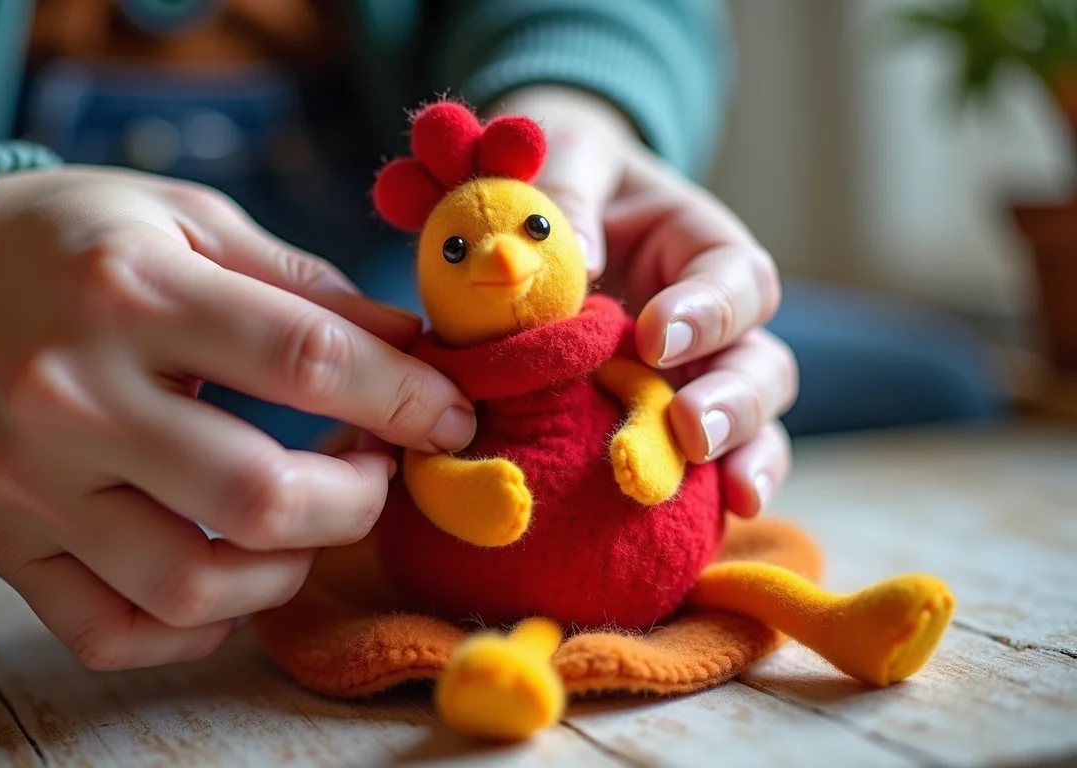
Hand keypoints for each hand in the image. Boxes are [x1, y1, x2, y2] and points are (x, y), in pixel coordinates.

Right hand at [0, 166, 476, 669]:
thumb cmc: (82, 239)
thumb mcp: (193, 218)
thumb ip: (305, 286)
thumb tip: (414, 347)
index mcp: (132, 288)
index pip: (308, 361)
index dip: (406, 396)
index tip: (450, 416)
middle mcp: (71, 394)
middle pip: (259, 495)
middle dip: (358, 500)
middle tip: (378, 471)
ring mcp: (28, 481)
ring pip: (191, 587)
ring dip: (287, 570)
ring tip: (307, 519)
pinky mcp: (0, 542)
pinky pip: (110, 632)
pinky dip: (192, 631)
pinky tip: (227, 577)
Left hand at [496, 87, 797, 517]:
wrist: (530, 218)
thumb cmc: (557, 179)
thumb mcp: (562, 158)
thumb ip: (566, 192)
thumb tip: (570, 261)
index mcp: (698, 246)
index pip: (734, 275)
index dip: (708, 309)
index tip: (656, 335)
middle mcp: (712, 321)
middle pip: (760, 362)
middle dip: (735, 400)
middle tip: (689, 427)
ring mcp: (692, 379)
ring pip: (751, 424)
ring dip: (741, 455)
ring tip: (726, 492)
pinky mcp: (658, 424)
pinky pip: (702, 467)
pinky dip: (713, 497)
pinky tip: (712, 523)